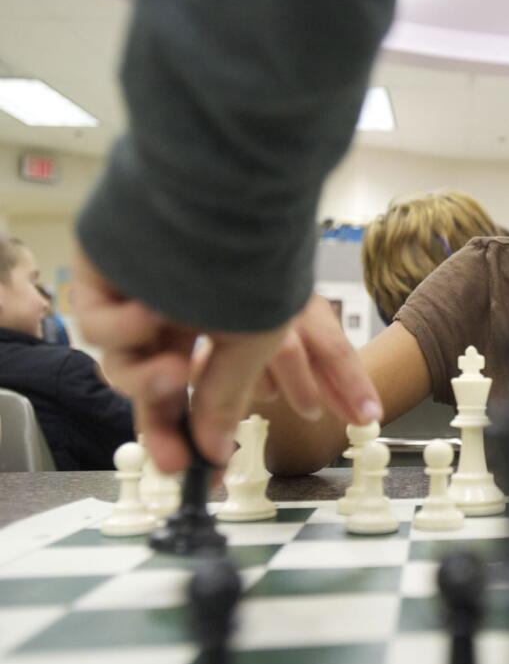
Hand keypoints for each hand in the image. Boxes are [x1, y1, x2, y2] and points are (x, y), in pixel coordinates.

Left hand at [73, 251, 380, 472]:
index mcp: (213, 320)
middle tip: (172, 462)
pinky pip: (97, 324)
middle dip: (162, 426)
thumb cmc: (255, 256)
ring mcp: (134, 292)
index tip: (204, 471)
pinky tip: (151, 311)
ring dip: (146, 379)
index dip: (196, 432)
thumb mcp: (256, 341)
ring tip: (175, 367)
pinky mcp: (99, 275)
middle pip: (152, 387)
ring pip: (122, 364)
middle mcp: (172, 309)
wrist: (227, 192)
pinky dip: (123, 329)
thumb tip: (215, 451)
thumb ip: (228, 398)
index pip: (196, 388)